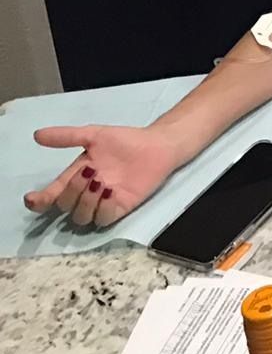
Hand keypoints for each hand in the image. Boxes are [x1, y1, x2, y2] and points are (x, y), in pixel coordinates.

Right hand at [22, 124, 184, 228]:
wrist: (156, 144)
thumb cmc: (125, 140)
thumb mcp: (93, 135)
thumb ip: (66, 136)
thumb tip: (37, 134)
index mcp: (75, 177)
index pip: (51, 195)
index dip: (39, 201)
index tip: (33, 198)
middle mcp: (85, 193)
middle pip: (64, 206)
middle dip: (71, 191)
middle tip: (89, 171)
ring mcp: (102, 202)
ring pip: (81, 217)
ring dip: (86, 201)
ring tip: (101, 181)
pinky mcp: (120, 208)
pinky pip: (103, 219)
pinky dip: (103, 208)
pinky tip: (111, 191)